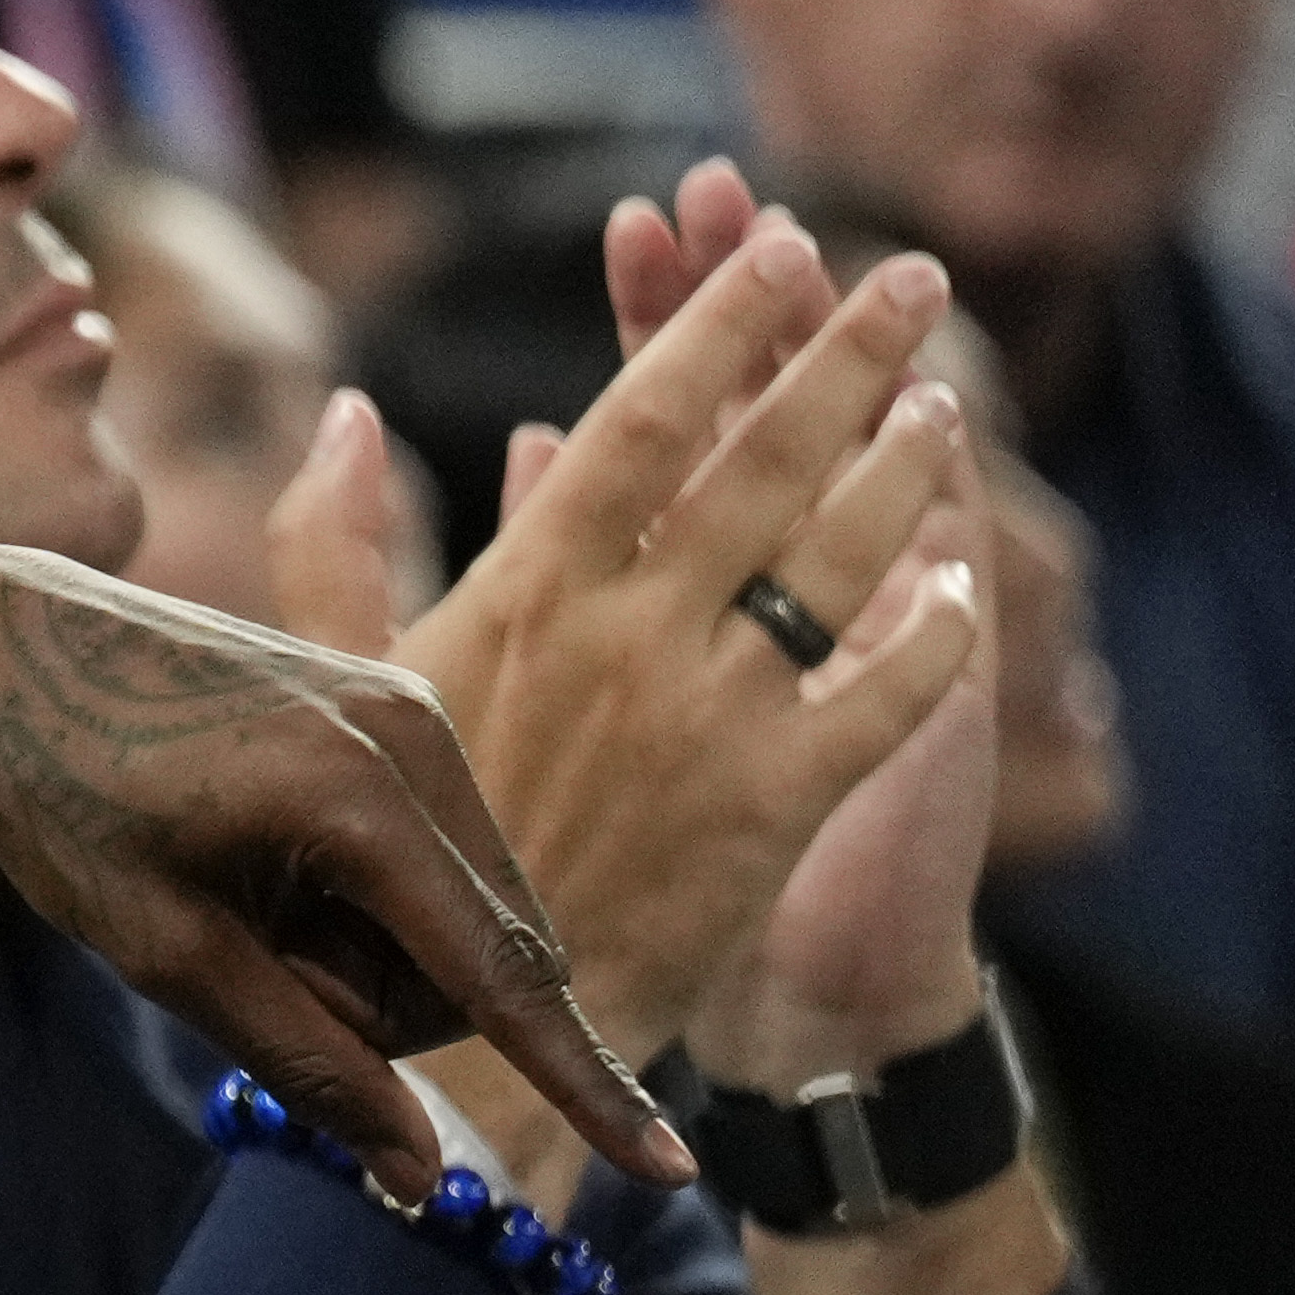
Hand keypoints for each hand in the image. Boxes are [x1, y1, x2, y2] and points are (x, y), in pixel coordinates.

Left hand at [0, 546, 691, 1194]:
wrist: (2, 649)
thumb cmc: (62, 799)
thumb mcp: (166, 956)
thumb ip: (308, 1064)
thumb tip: (426, 1181)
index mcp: (358, 795)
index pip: (500, 979)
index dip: (581, 1086)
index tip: (668, 1172)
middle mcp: (419, 735)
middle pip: (475, 959)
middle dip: (373, 1001)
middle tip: (236, 955)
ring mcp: (416, 710)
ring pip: (452, 916)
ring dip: (356, 950)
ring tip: (234, 894)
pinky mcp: (397, 707)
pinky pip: (423, 859)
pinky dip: (351, 897)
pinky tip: (257, 856)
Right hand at [263, 180, 981, 1090]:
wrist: (455, 1047)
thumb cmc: (380, 867)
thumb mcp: (336, 693)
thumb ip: (335, 544)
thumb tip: (351, 413)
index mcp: (524, 594)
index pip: (643, 417)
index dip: (721, 319)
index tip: (782, 248)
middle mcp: (625, 637)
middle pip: (766, 457)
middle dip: (850, 351)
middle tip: (913, 277)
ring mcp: (708, 720)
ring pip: (840, 556)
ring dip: (903, 468)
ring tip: (940, 408)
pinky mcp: (772, 808)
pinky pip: (883, 695)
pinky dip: (930, 635)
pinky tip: (959, 587)